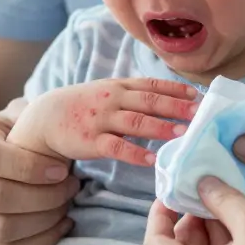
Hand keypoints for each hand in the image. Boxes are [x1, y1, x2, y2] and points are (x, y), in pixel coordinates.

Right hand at [0, 105, 80, 244]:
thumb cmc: (6, 137)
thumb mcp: (16, 118)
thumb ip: (36, 119)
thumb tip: (66, 130)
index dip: (31, 167)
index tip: (62, 169)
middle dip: (44, 197)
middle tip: (71, 188)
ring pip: (2, 229)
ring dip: (45, 221)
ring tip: (67, 206)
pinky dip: (40, 243)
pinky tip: (60, 226)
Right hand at [11, 78, 199, 165]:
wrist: (46, 117)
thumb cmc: (85, 106)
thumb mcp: (108, 92)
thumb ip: (135, 95)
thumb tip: (171, 100)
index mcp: (120, 86)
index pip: (152, 84)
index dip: (176, 89)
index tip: (198, 96)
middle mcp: (113, 99)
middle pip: (148, 101)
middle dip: (175, 106)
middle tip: (198, 114)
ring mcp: (102, 119)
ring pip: (135, 122)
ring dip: (160, 127)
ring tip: (182, 133)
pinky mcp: (92, 141)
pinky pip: (116, 147)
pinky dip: (135, 153)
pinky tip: (151, 160)